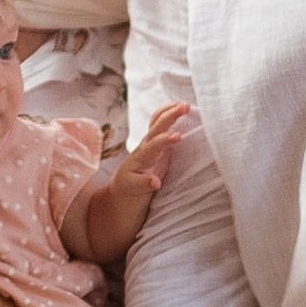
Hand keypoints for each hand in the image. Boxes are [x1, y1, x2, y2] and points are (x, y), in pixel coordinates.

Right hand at [76, 104, 195, 261]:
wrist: (119, 204)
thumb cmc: (142, 179)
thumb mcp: (156, 159)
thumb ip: (165, 144)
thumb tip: (186, 128)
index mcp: (150, 145)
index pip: (157, 121)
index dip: (169, 110)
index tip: (184, 102)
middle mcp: (141, 153)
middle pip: (154, 130)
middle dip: (169, 117)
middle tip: (184, 107)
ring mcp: (135, 168)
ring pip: (147, 151)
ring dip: (162, 143)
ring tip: (177, 137)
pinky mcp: (131, 187)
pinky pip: (138, 183)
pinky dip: (146, 182)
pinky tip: (155, 182)